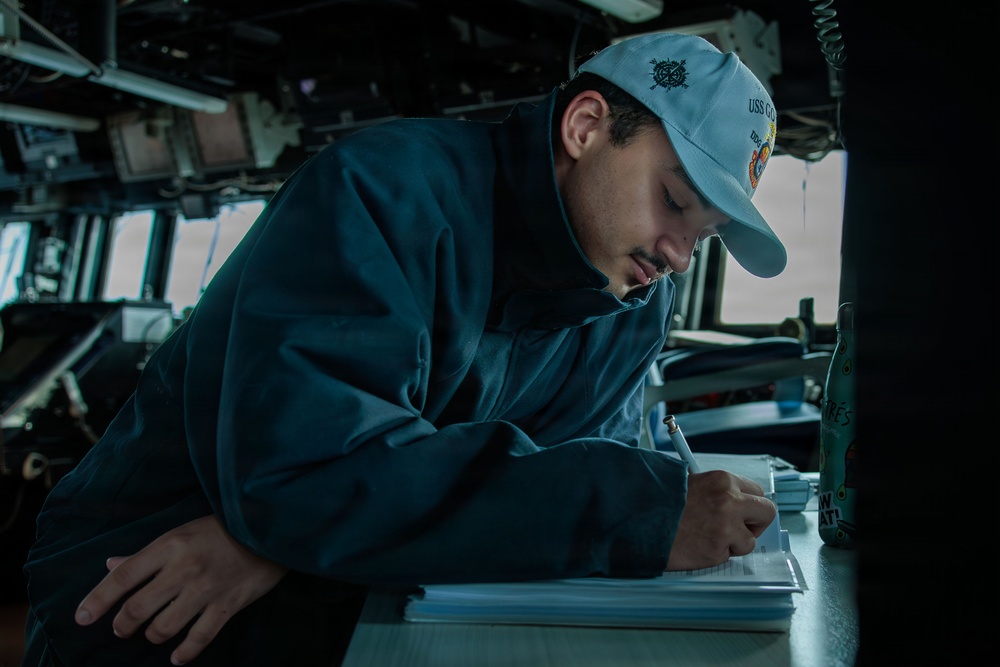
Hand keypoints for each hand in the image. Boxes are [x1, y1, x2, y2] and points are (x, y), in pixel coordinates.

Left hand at [75, 515, 287, 664]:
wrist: (270, 529)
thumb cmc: (222, 530)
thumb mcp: (181, 533)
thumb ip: (146, 554)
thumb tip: (110, 566)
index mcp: (170, 546)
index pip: (123, 576)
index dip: (98, 599)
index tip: (81, 617)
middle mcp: (184, 569)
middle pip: (138, 607)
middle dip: (123, 625)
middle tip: (121, 628)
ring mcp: (206, 589)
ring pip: (164, 626)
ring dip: (151, 636)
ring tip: (151, 635)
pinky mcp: (228, 605)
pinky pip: (200, 637)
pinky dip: (185, 652)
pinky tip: (176, 657)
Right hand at [666, 470, 776, 570]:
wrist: (639, 519)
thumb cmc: (661, 501)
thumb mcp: (692, 483)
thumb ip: (718, 491)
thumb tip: (738, 503)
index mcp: (723, 480)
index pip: (757, 492)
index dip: (750, 505)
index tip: (743, 512)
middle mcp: (729, 501)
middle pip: (767, 513)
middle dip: (755, 524)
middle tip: (738, 529)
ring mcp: (725, 527)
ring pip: (749, 540)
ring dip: (733, 543)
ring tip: (708, 537)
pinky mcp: (717, 549)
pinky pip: (729, 556)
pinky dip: (716, 554)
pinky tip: (698, 545)